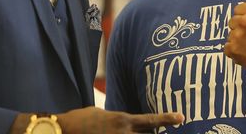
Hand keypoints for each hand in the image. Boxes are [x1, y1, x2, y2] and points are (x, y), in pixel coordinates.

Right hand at [57, 107, 183, 133]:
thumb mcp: (102, 113)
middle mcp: (123, 133)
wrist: (64, 129)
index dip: (167, 118)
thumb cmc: (82, 119)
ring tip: (135, 133)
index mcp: (123, 120)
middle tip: (176, 133)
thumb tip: (128, 125)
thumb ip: (118, 120)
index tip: (181, 117)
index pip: (150, 120)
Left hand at [224, 2, 245, 81]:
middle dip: (240, 28)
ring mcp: (237, 36)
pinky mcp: (233, 49)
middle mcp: (244, 21)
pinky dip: (235, 51)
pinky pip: (227, 48)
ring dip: (238, 40)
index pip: (238, 9)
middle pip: (232, 22)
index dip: (243, 17)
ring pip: (230, 35)